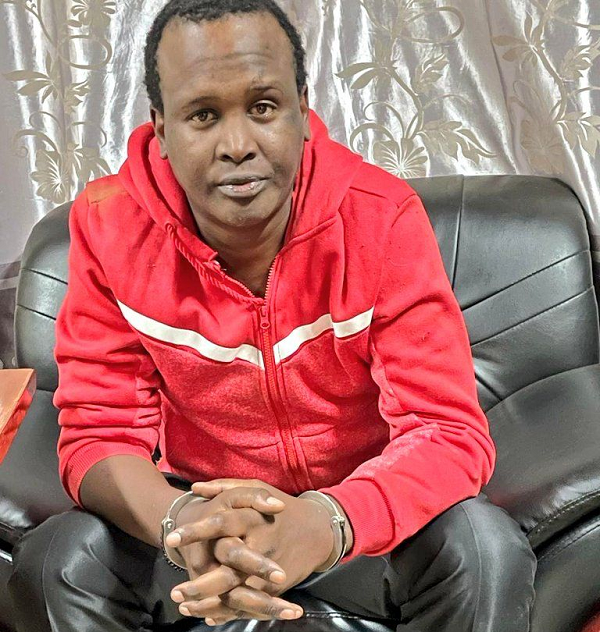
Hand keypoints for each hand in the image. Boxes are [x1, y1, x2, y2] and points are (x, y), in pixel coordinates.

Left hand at [168, 479, 333, 625]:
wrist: (318, 531)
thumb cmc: (282, 508)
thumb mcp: (257, 489)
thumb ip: (225, 487)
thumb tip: (195, 489)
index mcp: (253, 517)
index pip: (220, 523)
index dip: (196, 531)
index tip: (171, 538)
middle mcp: (260, 543)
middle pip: (226, 567)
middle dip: (200, 582)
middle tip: (176, 591)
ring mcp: (269, 568)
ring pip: (236, 591)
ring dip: (209, 602)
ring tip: (184, 605)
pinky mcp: (275, 586)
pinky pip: (249, 603)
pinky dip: (227, 610)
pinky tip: (206, 613)